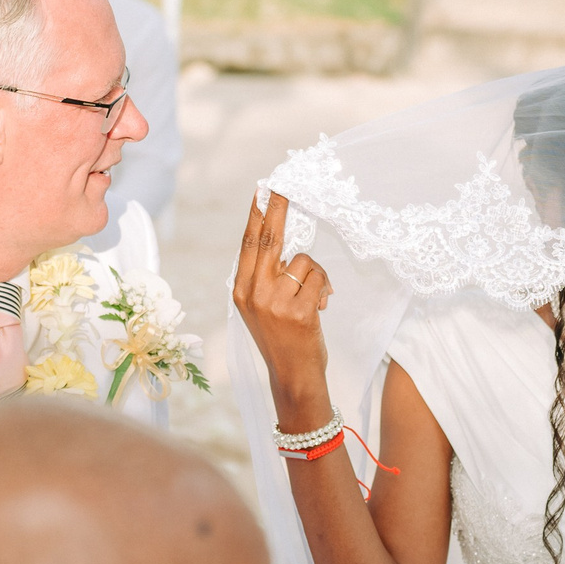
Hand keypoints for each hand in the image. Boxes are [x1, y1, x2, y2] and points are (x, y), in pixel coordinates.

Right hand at [232, 191, 335, 427]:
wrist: (293, 378)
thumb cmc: (282, 339)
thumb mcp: (261, 308)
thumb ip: (266, 279)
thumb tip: (284, 246)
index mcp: (240, 290)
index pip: (249, 243)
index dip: (257, 214)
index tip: (262, 190)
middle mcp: (253, 292)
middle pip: (269, 239)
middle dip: (277, 208)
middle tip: (282, 185)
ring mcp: (275, 301)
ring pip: (304, 261)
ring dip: (316, 275)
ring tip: (314, 298)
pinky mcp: (299, 310)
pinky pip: (318, 278)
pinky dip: (324, 288)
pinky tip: (320, 308)